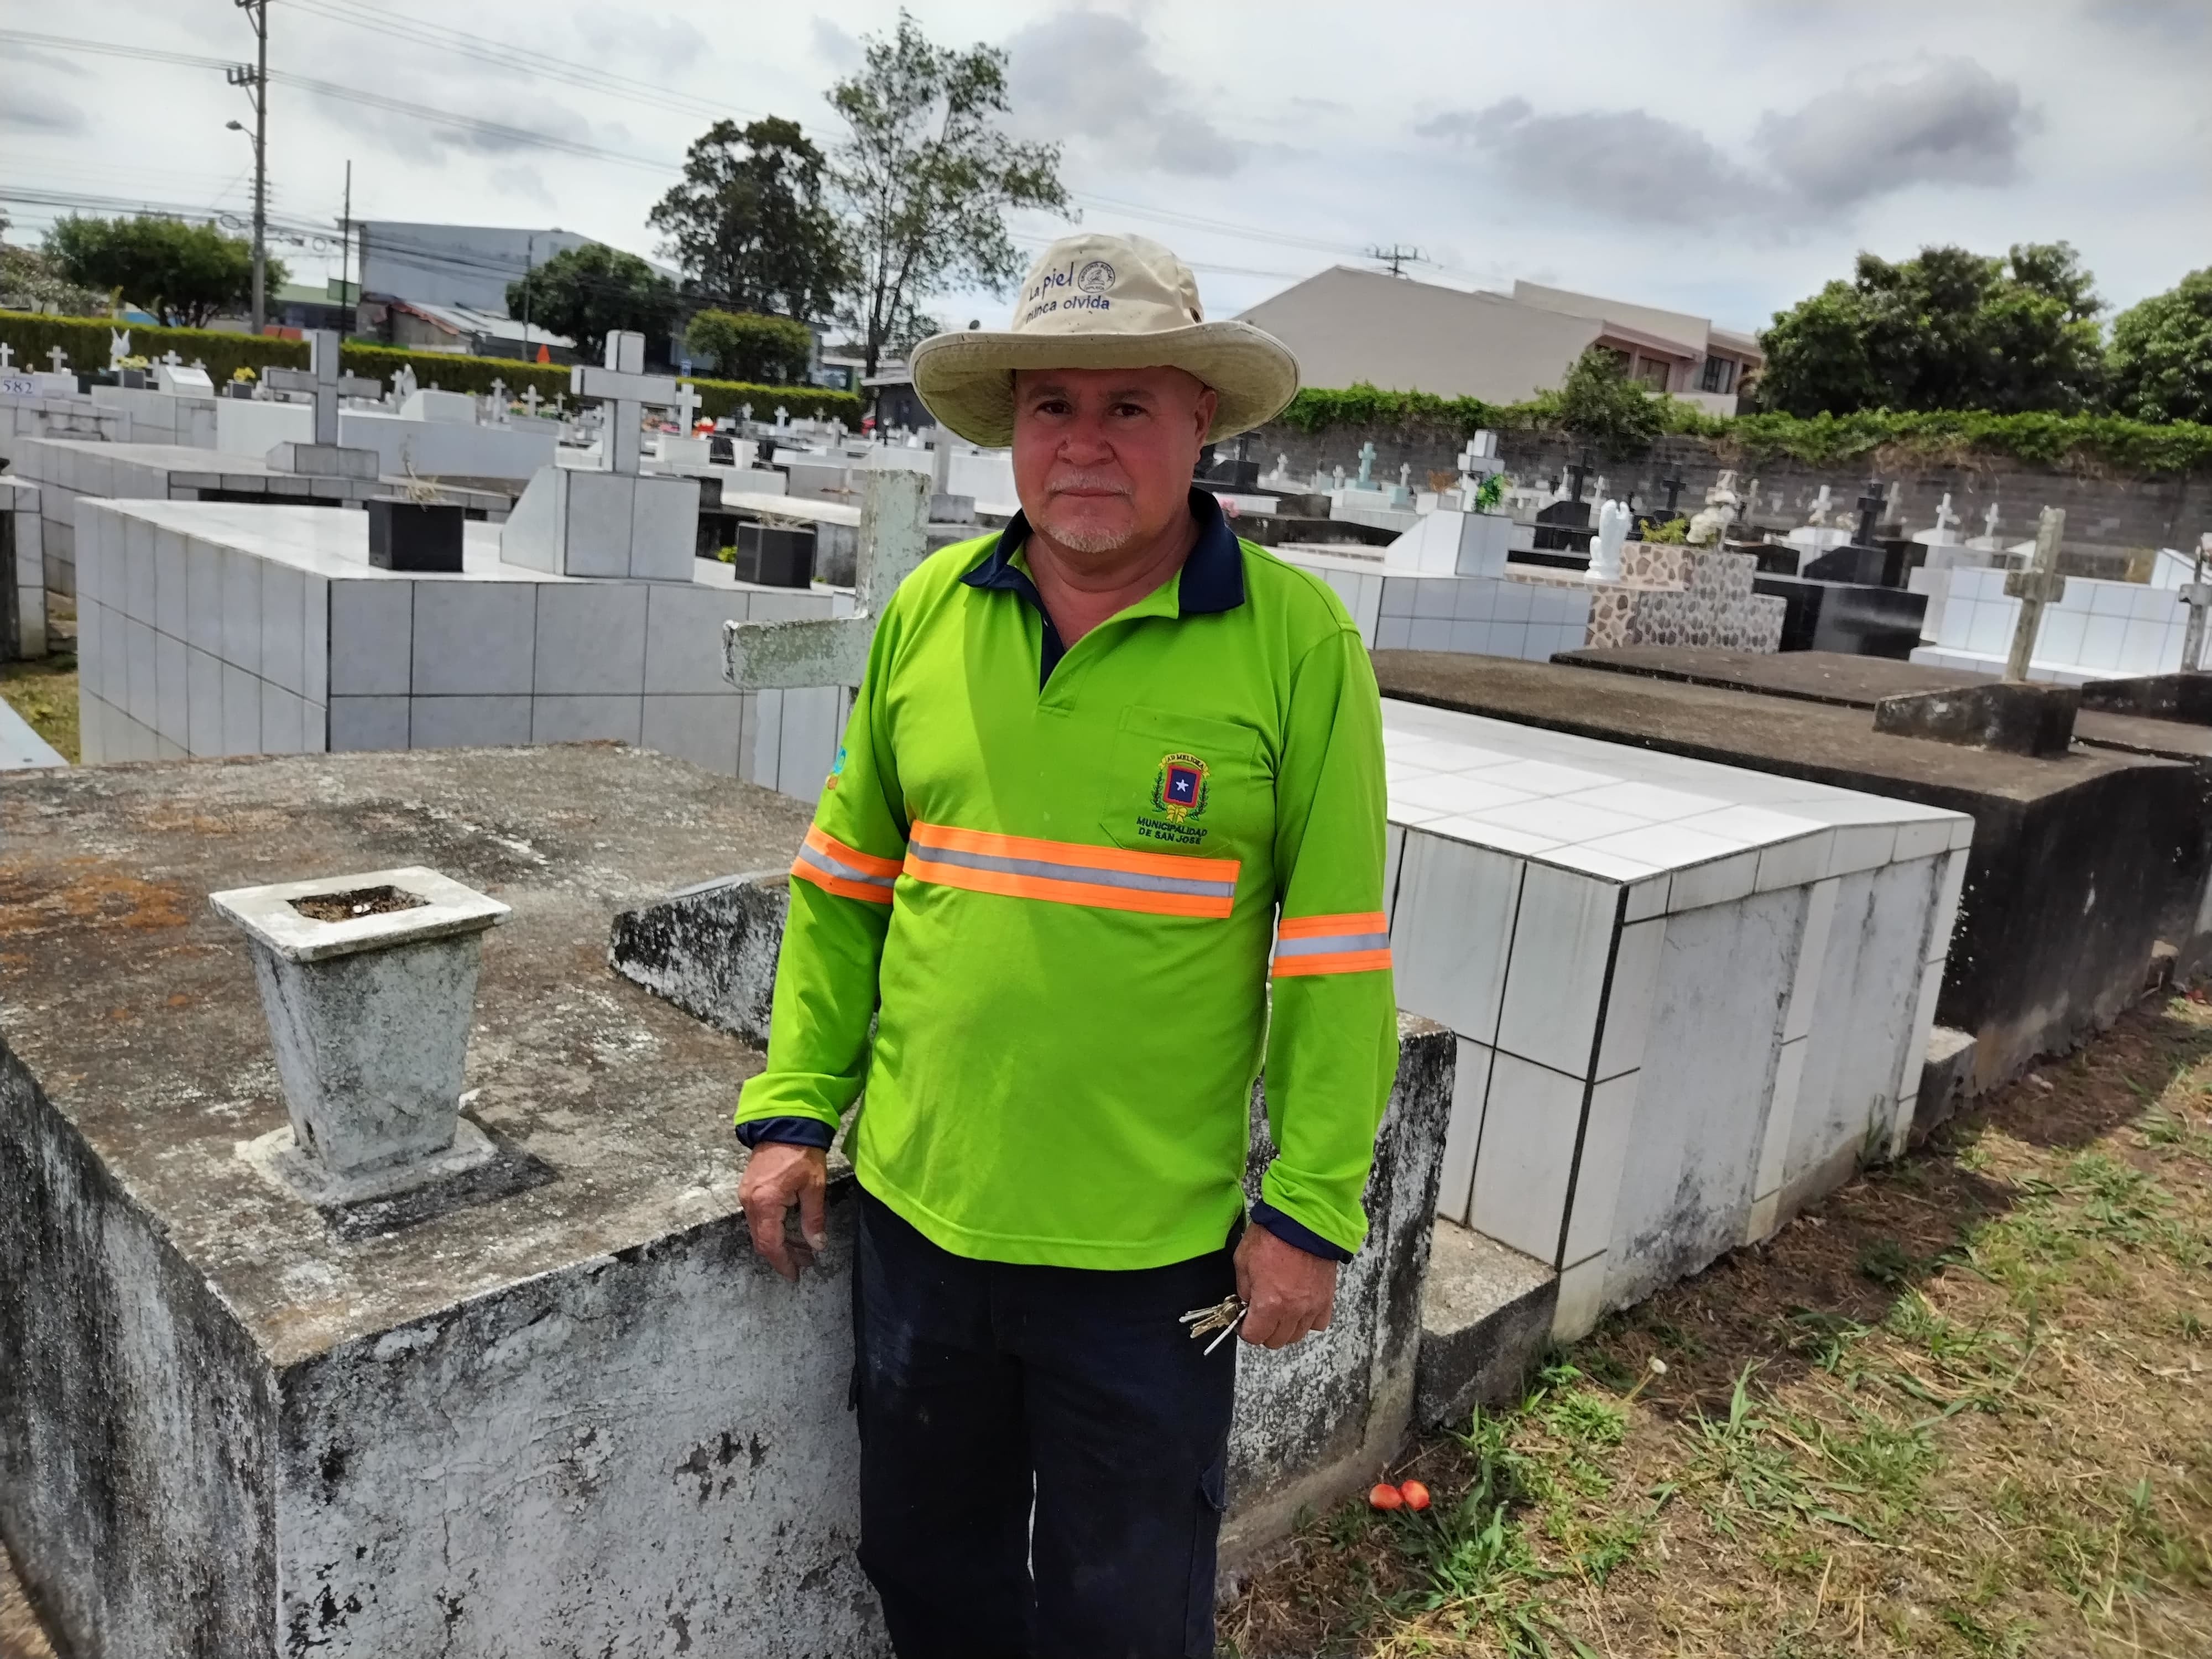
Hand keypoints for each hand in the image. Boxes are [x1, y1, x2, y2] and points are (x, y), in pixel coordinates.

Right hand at [738, 1143, 827, 1281]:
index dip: (783, 1262)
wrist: (785, 1123)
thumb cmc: (803, 1153)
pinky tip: (791, 1230)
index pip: (770, 1244)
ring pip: (759, 1230)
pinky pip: (758, 1217)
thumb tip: (816, 1245)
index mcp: (765, 1203)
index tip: (795, 1275)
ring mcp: (746, 1195)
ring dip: (779, 1242)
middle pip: (762, 1240)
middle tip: (805, 1263)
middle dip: (783, 1255)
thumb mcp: (814, 1187)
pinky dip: (773, 1228)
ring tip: (803, 1249)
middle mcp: (750, 1202)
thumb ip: (813, 1219)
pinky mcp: (748, 1189)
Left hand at [1233, 1224, 1337, 1348]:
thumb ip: (1243, 1289)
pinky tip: (1300, 1308)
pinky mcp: (1327, 1298)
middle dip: (1264, 1331)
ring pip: (1297, 1336)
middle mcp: (1292, 1311)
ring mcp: (1312, 1306)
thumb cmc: (1272, 1236)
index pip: (1254, 1336)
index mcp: (1268, 1303)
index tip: (1243, 1322)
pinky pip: (1318, 1323)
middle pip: (1276, 1340)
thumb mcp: (1243, 1260)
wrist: (1304, 1220)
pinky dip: (1308, 1321)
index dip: (1245, 1330)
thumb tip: (1247, 1303)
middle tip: (1260, 1315)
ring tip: (1280, 1312)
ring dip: (1286, 1328)